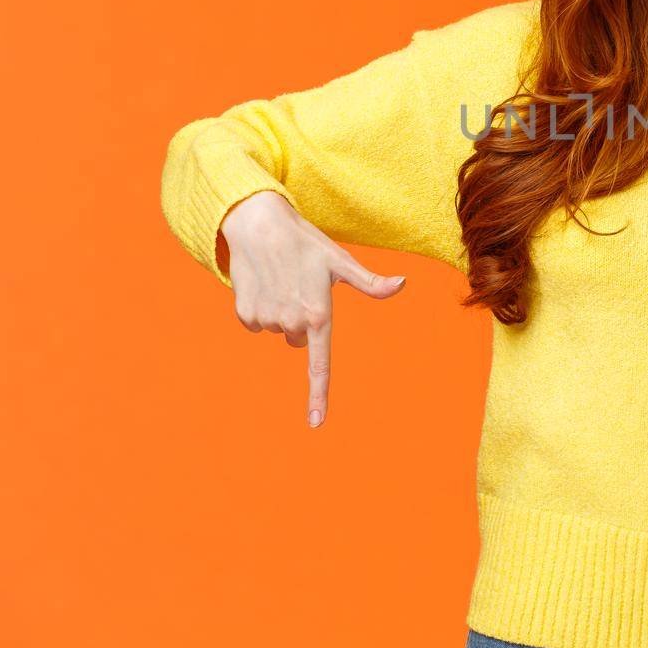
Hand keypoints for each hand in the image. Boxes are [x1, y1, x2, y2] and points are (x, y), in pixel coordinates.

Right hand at [219, 190, 407, 427]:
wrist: (258, 224)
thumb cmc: (306, 243)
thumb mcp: (341, 261)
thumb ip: (371, 283)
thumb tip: (402, 284)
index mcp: (319, 314)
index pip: (319, 363)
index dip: (319, 394)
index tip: (316, 422)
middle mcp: (291, 322)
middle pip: (301, 340)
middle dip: (303, 320)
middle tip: (301, 287)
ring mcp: (266, 320)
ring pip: (280, 330)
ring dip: (282, 311)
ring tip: (282, 280)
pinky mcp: (245, 314)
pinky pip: (258, 323)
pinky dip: (262, 308)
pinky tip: (264, 283)